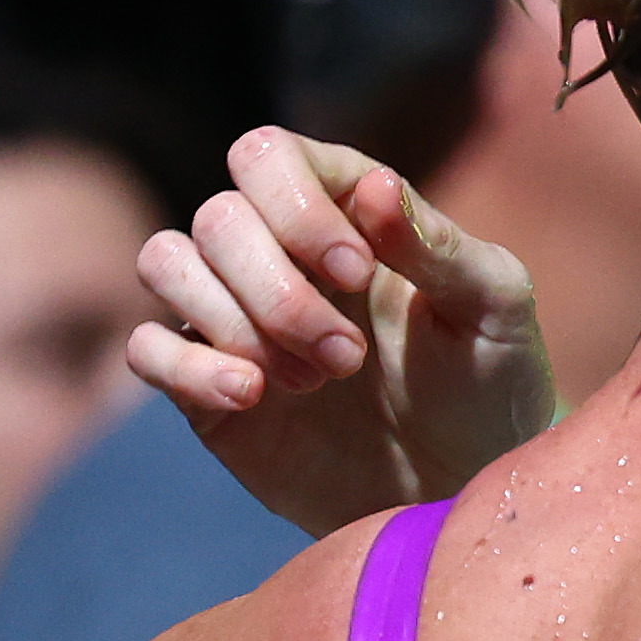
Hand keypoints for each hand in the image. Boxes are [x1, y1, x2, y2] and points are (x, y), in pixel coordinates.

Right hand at [129, 127, 559, 536]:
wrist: (465, 483)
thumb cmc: (491, 382)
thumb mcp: (494, 310)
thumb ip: (438, 246)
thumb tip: (373, 184)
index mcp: (344, 213)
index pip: (268, 156)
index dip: (296, 205)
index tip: (356, 272)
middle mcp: (278, 253)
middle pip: (217, 217)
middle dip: (280, 291)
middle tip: (350, 360)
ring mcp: (235, 316)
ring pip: (165, 263)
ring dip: (234, 321)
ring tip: (312, 382)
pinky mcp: (206, 386)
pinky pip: (146, 347)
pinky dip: (184, 365)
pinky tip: (250, 396)